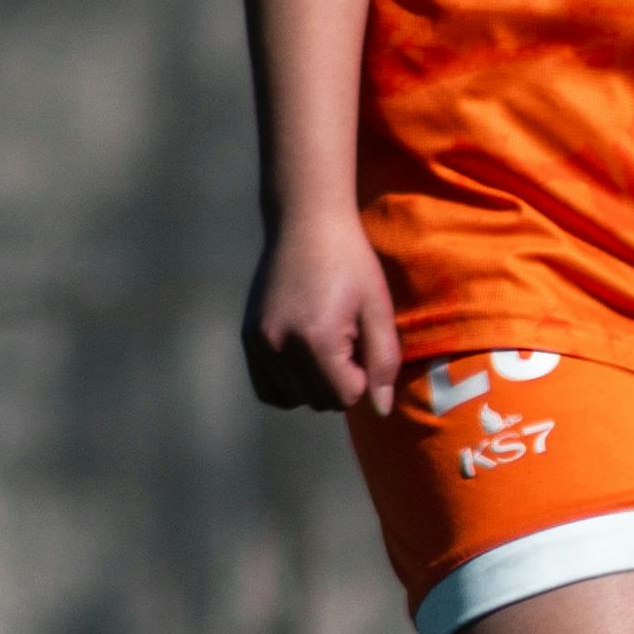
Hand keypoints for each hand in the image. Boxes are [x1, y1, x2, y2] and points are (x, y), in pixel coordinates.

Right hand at [243, 217, 404, 417]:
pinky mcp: (248, 338)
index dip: (362, 376)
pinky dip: (288, 385)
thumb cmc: (350, 261)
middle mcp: (279, 346)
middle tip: (345, 340)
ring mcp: (259, 343)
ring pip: (293, 400)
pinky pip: (268, 390)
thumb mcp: (377, 307)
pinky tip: (304, 358)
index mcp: (315, 339)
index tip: (361, 342)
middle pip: (319, 402)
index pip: (345, 397)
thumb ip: (384, 362)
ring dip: (314, 385)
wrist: (305, 222)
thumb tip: (381, 411)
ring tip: (324, 346)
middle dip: (340, 382)